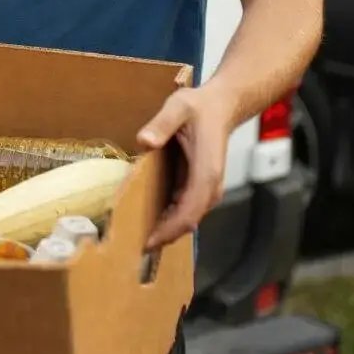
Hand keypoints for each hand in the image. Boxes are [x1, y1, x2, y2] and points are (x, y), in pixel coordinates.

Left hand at [135, 86, 236, 248]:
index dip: (168, 231)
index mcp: (206, 174)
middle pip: (187, 223)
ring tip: (134, 237)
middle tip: (131, 247)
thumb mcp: (178, 107)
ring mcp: (206, 190)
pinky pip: (184, 210)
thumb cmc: (199, 107)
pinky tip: (146, 219)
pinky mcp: (200, 188)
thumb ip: (162, 123)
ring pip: (186, 220)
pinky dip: (167, 219)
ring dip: (164, 230)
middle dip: (163, 237)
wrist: (221, 106)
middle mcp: (210, 188)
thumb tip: (145, 141)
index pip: (188, 214)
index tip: (146, 243)